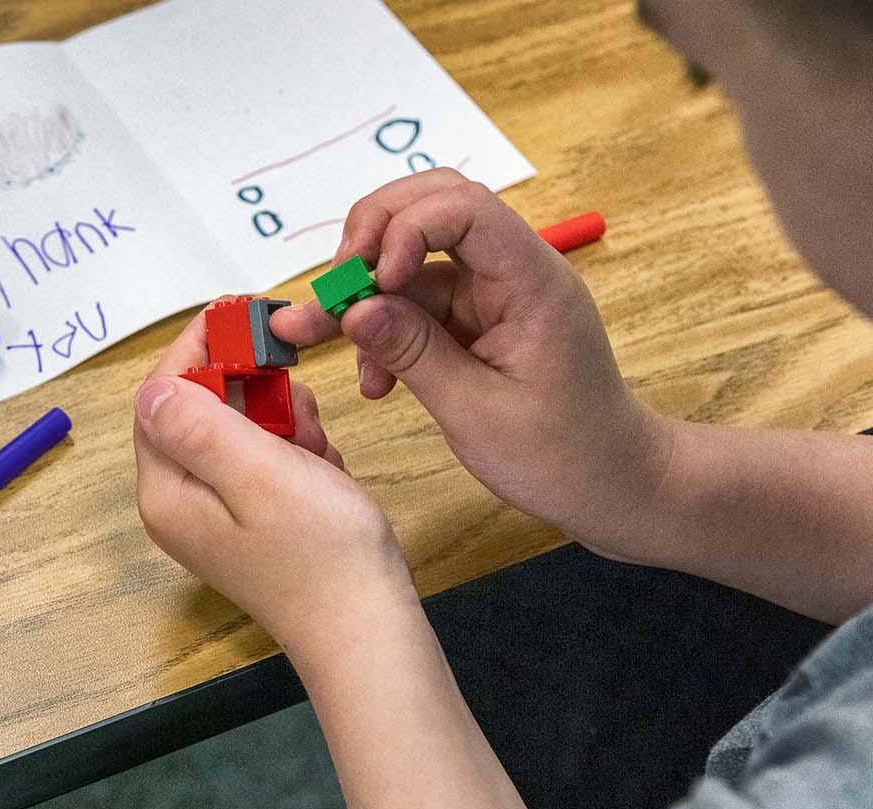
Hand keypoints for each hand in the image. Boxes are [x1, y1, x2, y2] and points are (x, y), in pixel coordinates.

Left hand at [133, 304, 418, 652]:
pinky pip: (263, 461)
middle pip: (196, 411)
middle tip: (297, 393)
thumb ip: (199, 425)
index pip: (157, 398)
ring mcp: (216, 516)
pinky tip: (322, 469)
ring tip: (314, 443)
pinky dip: (295, 452)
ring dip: (280, 420)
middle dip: (249, 391)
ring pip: (237, 431)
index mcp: (167, 492)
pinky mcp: (253, 522)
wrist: (369, 630)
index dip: (195, 350)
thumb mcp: (257, 472)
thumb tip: (151, 388)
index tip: (240, 314)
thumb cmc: (319, 550)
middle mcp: (180, 504)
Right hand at [272, 170, 674, 556]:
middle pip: (432, 208)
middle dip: (371, 239)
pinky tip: (371, 380)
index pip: (465, 207)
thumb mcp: (477, 411)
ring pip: (412, 264)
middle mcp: (511, 272)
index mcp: (532, 280)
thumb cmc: (562, 454)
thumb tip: (355, 310)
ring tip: (315, 336)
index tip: (373, 281)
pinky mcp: (474, 320)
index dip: (407, 227)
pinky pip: (414, 307)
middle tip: (330, 285)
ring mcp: (491, 295)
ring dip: (364, 297)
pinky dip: (382, 333)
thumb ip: (413, 353)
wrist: (609, 484)